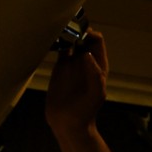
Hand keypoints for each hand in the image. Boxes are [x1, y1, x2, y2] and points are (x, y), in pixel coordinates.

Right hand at [44, 30, 114, 151]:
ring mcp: (73, 63)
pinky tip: (52, 40)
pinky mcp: (60, 67)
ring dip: (67, 34)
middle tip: (66, 30)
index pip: (97, 41)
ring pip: (72, 41)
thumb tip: (87, 55)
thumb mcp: (96, 93)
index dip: (90, 34)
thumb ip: (94, 75)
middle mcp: (87, 62)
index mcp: (99, 65)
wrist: (69, 122)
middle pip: (84, 37)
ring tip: (58, 33)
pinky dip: (57, 42)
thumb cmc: (86, 110)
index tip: (79, 35)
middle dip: (78, 30)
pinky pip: (60, 49)